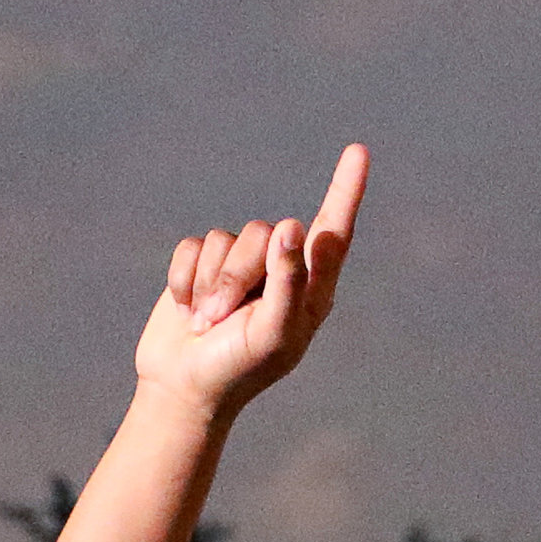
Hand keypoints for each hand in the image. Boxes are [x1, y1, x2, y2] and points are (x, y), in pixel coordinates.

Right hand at [131, 143, 367, 419]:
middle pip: (265, 234)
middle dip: (237, 276)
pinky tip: (185, 310)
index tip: (358, 152)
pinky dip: (184, 280)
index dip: (345, 191)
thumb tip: (292, 225)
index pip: (332, 233)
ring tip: (205, 322)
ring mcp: (238, 266)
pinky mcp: (200, 264)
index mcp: (309, 289)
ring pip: (226, 237)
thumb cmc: (238, 370)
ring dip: (211, 284)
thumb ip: (289, 281)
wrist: (182, 389)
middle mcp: (278, 270)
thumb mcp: (273, 333)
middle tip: (225, 322)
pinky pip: (192, 245)